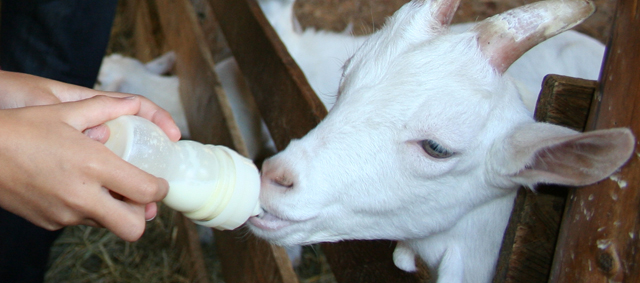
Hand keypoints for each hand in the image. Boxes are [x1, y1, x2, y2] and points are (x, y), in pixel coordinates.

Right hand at [0, 72, 179, 240]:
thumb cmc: (21, 128)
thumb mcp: (65, 111)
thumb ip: (105, 108)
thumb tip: (132, 104)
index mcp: (94, 166)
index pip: (146, 192)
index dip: (160, 189)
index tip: (159, 182)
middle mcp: (83, 196)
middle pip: (133, 226)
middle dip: (142, 214)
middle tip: (139, 194)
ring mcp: (65, 214)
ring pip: (108, 225)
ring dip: (115, 210)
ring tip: (109, 187)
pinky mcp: (50, 222)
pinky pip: (81, 221)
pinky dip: (89, 209)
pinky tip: (79, 188)